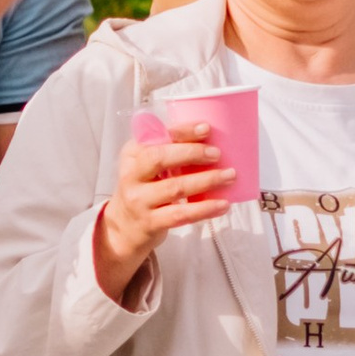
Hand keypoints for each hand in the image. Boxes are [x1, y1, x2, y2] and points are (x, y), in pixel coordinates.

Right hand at [91, 117, 235, 305]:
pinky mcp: (150, 223)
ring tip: (229, 176)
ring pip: (175, 187)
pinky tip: (222, 204)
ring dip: (206, 180)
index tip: (206, 128)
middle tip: (217, 154)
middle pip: (160, 158)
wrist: (125, 227)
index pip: (156, 137)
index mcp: (132, 154)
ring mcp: (139, 200)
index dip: (182, 132)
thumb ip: (169, 151)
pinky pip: (181, 214)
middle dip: (192, 153)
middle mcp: (132, 175)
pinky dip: (205, 209)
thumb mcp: (147, 166)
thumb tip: (211, 140)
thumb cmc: (145, 189)